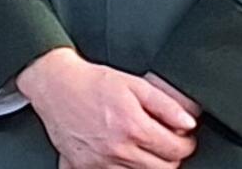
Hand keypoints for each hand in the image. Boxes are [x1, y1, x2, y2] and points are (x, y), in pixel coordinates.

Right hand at [17, 48, 196, 168]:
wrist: (53, 83)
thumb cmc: (90, 82)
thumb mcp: (133, 83)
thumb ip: (166, 104)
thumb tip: (189, 122)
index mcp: (133, 127)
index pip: (177, 150)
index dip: (185, 142)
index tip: (181, 137)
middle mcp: (117, 149)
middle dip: (168, 156)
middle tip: (161, 142)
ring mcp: (98, 161)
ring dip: (145, 164)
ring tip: (138, 146)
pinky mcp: (81, 165)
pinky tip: (115, 155)